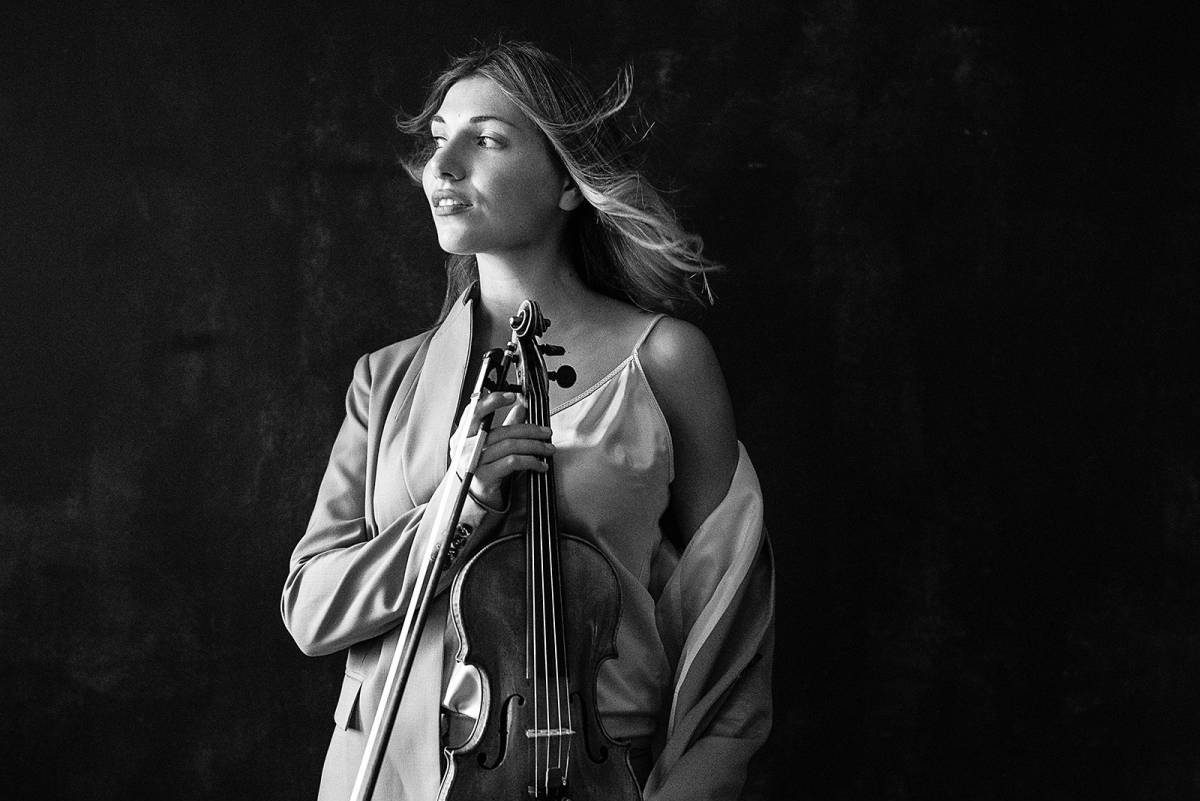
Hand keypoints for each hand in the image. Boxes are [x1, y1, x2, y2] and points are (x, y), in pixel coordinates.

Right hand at [466, 391, 554, 508]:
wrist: (474, 499)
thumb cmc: (483, 469)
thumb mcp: (492, 445)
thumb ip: (505, 426)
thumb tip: (521, 407)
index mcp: (463, 434)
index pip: (474, 411)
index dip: (493, 400)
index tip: (512, 396)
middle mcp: (465, 447)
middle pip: (502, 431)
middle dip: (529, 430)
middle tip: (546, 432)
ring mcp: (473, 462)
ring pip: (510, 446)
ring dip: (534, 446)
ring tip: (548, 449)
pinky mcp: (484, 476)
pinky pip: (512, 462)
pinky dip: (531, 462)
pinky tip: (541, 465)